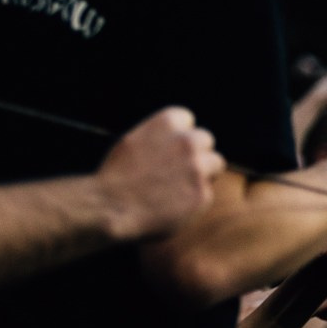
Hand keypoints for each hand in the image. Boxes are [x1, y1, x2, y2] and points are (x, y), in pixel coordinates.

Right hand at [98, 106, 225, 239]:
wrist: (110, 208)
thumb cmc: (117, 177)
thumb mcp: (134, 140)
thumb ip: (161, 135)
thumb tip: (180, 135)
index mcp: (168, 122)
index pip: (188, 119)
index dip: (179, 135)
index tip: (169, 149)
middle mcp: (187, 141)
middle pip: (206, 140)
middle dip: (196, 152)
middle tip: (176, 170)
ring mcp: (197, 168)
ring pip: (216, 164)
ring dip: (203, 173)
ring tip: (177, 186)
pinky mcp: (203, 194)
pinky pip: (207, 192)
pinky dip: (195, 199)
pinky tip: (173, 204)